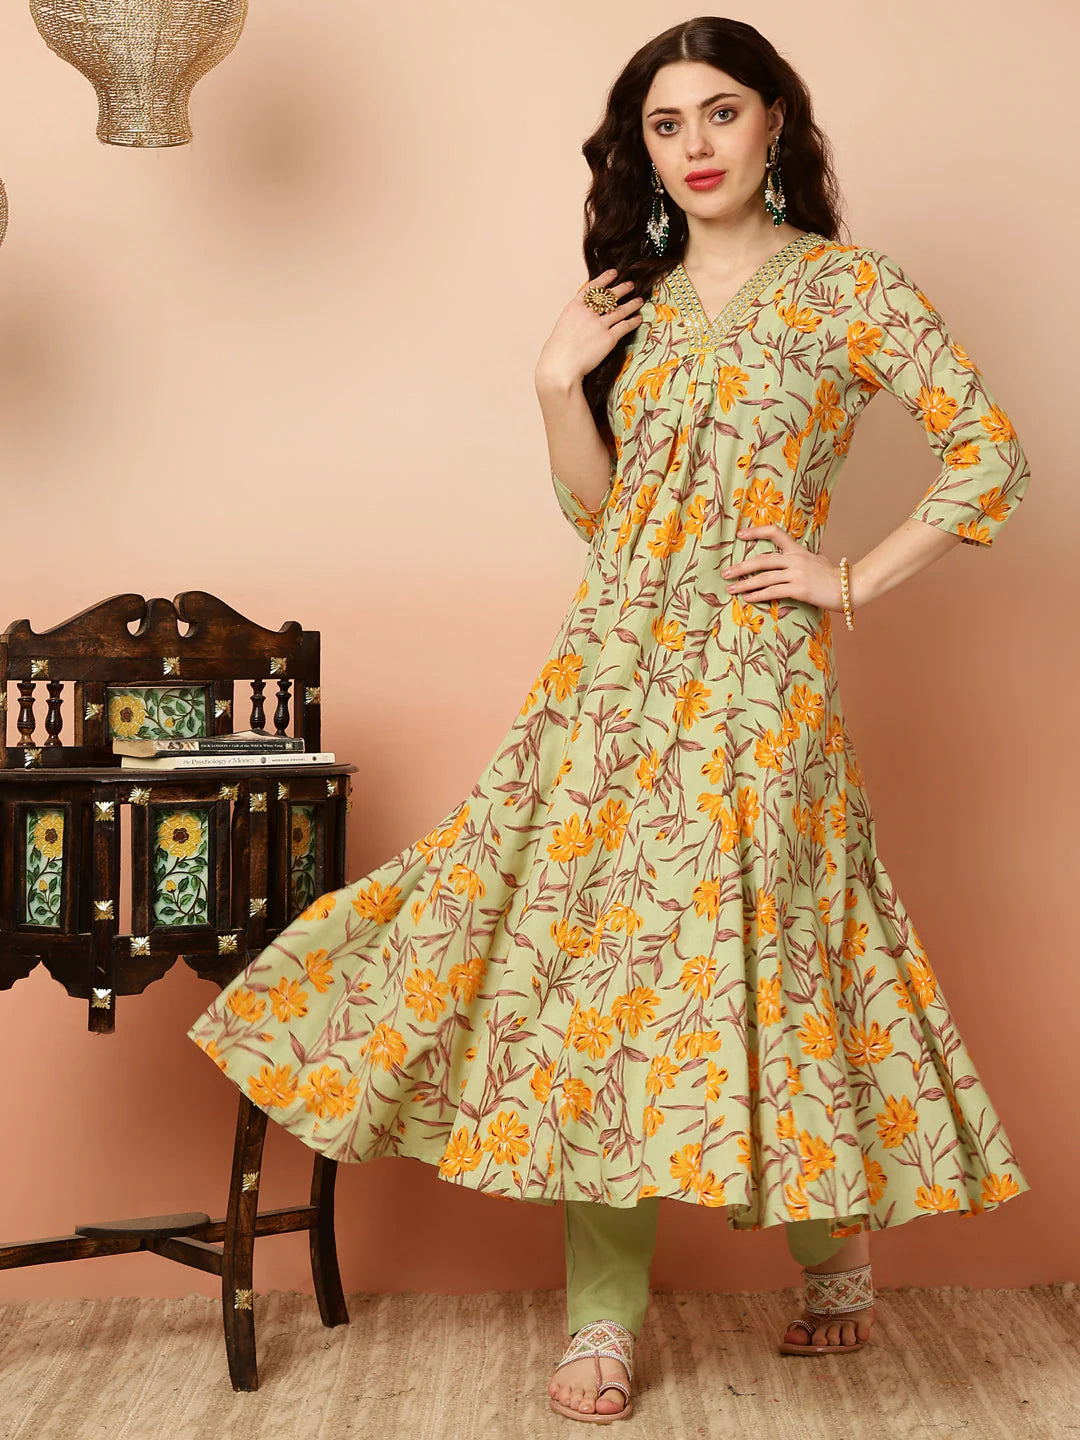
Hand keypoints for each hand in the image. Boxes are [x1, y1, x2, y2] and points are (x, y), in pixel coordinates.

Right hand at [535, 268, 644, 389]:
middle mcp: (588, 312)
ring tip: (639, 300)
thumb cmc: (558, 351)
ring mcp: (599, 325)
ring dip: (632, 304)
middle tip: (630, 285)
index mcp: (575, 307)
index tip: (613, 273)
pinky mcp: (609, 338)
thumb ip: (575, 317)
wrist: (561, 366)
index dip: (605, 279)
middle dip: (622, 289)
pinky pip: (625, 326)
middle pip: (609, 296)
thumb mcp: (563, 326)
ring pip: (620, 310)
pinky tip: (638, 319)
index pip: (593, 287)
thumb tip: (583, 315)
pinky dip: (633, 321)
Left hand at [721, 524, 845, 610]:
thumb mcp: (818, 561)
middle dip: (741, 567)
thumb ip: (803, 559)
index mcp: (798, 550)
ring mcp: (797, 574)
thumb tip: (792, 560)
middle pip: (762, 560)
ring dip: (745, 584)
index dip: (756, 531)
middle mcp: (796, 559)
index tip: (740, 534)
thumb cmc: (834, 577)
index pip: (775, 533)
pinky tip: (748, 598)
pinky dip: (758, 595)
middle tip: (726, 572)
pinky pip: (774, 592)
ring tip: (731, 588)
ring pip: (765, 577)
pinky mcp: (800, 589)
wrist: (851, 587)